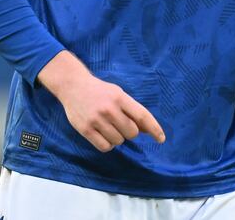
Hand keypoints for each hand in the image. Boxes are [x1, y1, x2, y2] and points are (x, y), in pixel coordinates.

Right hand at [37, 51, 165, 151]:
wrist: (73, 86)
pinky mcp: (85, 129)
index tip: (161, 139)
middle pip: (132, 133)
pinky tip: (103, 135)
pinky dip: (108, 145)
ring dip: (117, 138)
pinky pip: (105, 147)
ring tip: (109, 127)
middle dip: (130, 132)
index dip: (154, 129)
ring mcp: (97, 120)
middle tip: (121, 125)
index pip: (142, 116)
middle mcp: (109, 109)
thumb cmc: (100, 91)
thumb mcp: (118, 94)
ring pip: (118, 141)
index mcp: (120, 98)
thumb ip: (132, 111)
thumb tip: (147, 130)